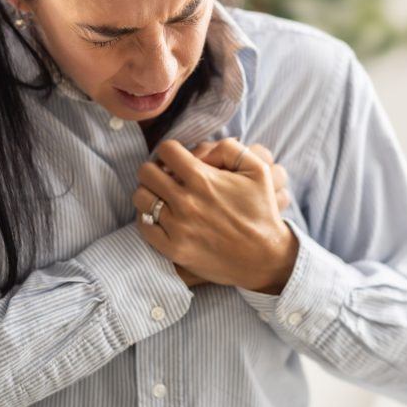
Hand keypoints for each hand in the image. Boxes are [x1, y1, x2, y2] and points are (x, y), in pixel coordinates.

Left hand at [134, 138, 298, 293]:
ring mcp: (178, 227)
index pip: (166, 150)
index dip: (170, 151)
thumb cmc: (262, 211)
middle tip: (165, 177)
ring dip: (148, 193)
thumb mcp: (258, 170)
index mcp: (204, 178)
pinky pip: (144, 227)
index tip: (176, 160)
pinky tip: (161, 217)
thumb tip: (202, 151)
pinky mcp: (174, 249)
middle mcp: (186, 201)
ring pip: (140, 198)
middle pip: (146, 172)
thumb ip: (230, 148)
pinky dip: (148, 219)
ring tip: (161, 197)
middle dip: (155, 169)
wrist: (266, 257)